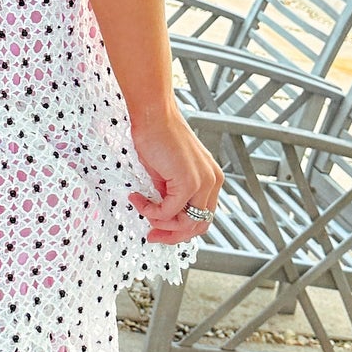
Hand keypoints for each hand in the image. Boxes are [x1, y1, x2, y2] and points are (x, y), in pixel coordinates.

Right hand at [126, 99, 223, 245]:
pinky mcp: (189, 182)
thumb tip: (163, 214)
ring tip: (143, 209)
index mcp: (211, 178)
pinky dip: (151, 211)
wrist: (153, 116)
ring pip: (185, 223)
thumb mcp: (168, 174)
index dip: (181, 230)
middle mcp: (213, 181)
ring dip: (160, 222)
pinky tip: (139, 198)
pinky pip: (169, 212)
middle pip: (198, 226)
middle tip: (152, 234)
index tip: (160, 231)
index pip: (203, 217)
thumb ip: (171, 194)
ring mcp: (203, 182)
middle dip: (173, 235)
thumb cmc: (157, 137)